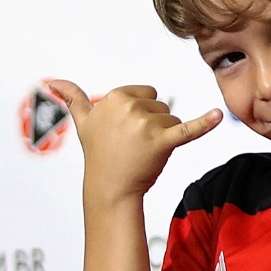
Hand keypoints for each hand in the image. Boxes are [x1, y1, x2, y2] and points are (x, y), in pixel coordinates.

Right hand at [49, 80, 221, 204]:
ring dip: (164, 136)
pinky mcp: (163, 141)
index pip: (147, 94)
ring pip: (173, 119)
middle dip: (153, 125)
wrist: (110, 188)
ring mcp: (145, 124)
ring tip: (143, 151)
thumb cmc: (100, 155)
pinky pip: (189, 129)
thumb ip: (72, 98)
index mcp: (114, 96)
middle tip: (134, 144)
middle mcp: (129, 106)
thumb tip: (51, 82)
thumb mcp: (83, 123)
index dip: (141, 114)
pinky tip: (219, 115)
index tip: (126, 131)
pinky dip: (205, 123)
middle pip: (161, 106)